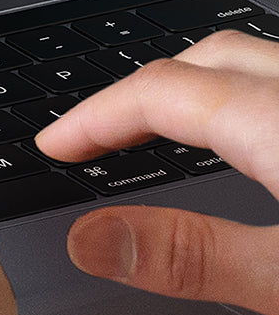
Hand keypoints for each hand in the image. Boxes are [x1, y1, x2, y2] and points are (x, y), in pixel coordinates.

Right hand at [34, 30, 278, 314]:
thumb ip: (195, 256)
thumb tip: (93, 240)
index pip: (163, 91)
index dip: (94, 116)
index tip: (57, 146)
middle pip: (210, 58)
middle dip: (139, 93)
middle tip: (94, 138)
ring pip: (257, 61)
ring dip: (199, 87)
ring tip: (161, 130)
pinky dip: (249, 98)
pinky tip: (251, 139)